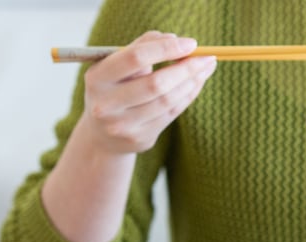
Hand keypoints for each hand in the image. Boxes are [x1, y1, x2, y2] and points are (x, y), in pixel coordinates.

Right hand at [78, 31, 216, 154]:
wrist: (102, 134)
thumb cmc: (114, 89)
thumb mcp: (117, 65)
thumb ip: (142, 46)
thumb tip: (175, 39)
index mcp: (97, 78)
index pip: (135, 58)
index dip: (166, 49)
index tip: (191, 43)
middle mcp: (106, 104)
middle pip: (156, 84)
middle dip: (186, 68)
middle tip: (208, 57)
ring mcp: (122, 126)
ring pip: (167, 101)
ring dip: (192, 82)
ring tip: (206, 68)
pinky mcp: (139, 139)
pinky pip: (171, 114)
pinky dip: (188, 95)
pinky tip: (197, 83)